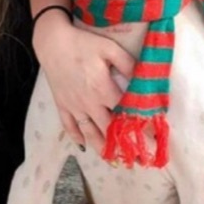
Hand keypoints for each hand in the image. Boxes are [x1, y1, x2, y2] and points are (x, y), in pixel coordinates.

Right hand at [32, 12, 134, 150]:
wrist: (52, 42)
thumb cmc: (82, 43)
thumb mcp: (109, 48)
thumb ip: (127, 64)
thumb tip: (143, 79)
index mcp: (102, 89)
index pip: (125, 113)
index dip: (139, 126)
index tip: (151, 139)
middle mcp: (89, 103)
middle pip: (108, 129)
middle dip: (123, 145)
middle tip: (137, 158)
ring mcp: (74, 106)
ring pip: (90, 133)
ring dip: (102, 148)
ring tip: (114, 161)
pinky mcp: (62, 105)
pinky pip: (69, 127)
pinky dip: (77, 138)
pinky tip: (85, 146)